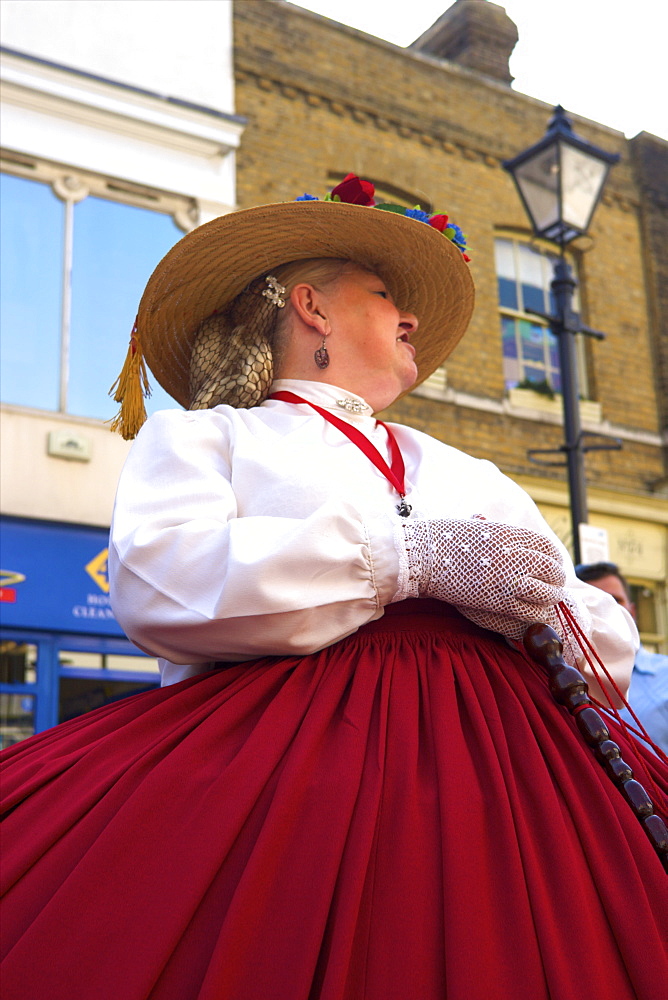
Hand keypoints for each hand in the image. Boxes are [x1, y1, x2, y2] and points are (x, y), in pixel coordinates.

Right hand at [402, 518, 573, 639]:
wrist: (421, 556)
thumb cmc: (441, 540)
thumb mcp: (475, 528)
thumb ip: (495, 533)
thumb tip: (501, 534)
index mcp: (508, 533)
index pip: (548, 548)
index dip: (554, 561)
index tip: (549, 569)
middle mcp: (513, 553)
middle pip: (553, 571)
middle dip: (555, 582)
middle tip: (549, 589)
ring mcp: (507, 577)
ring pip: (548, 594)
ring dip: (547, 601)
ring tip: (541, 604)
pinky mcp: (498, 600)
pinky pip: (532, 612)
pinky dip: (536, 616)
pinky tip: (530, 616)